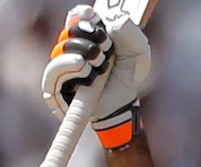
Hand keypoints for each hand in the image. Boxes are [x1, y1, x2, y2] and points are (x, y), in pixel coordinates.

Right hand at [42, 5, 150, 149]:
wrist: (121, 105)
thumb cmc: (125, 77)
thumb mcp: (136, 53)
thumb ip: (129, 34)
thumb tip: (113, 24)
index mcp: (85, 35)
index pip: (76, 16)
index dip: (84, 15)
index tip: (95, 18)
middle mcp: (68, 48)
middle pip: (69, 31)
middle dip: (92, 39)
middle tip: (107, 50)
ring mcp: (58, 66)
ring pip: (62, 49)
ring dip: (86, 56)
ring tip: (100, 66)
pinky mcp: (52, 86)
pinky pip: (54, 71)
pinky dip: (73, 69)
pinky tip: (86, 71)